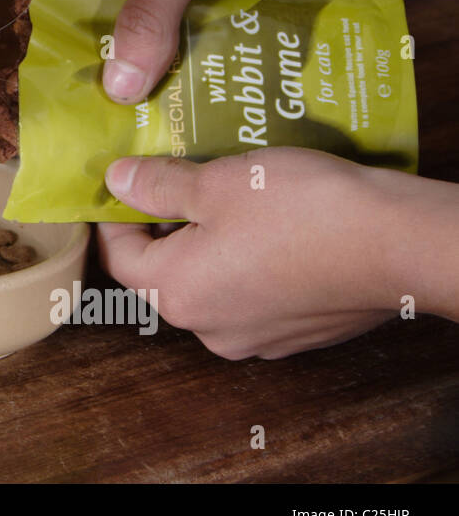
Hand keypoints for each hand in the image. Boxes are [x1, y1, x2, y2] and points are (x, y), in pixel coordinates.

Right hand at [58, 0, 326, 103]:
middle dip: (119, 65)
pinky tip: (201, 86)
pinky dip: (193, 48)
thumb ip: (147, 20)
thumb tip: (117, 92)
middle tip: (128, 121)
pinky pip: (185, 23)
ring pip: (149, 27)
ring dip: (161, 63)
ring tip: (165, 115)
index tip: (79, 103)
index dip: (69, 50)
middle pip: (104, 20)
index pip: (58, 1)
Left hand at [97, 148, 413, 359]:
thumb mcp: (216, 182)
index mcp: (177, 294)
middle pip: (164, 272)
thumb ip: (158, 186)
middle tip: (182, 178)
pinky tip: (272, 225)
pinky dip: (250, 261)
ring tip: (230, 196)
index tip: (126, 180)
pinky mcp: (296, 333)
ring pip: (211, 282)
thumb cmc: (302, 210)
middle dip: (168, 225)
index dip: (116, 214)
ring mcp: (256, 337)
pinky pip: (254, 294)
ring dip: (211, 242)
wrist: (399, 245)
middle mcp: (209, 329)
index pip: (120, 256)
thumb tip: (117, 182)